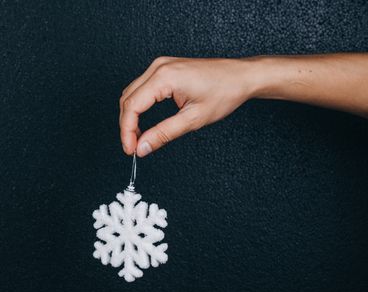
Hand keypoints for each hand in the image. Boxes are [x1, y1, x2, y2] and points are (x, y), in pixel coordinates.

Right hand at [119, 57, 256, 156]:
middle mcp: (159, 67)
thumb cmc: (224, 92)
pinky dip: (139, 106)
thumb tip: (142, 147)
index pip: (132, 106)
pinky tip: (143, 122)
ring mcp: (161, 65)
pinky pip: (142, 88)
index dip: (127, 131)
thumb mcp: (193, 119)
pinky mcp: (165, 68)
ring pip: (132, 93)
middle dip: (127, 126)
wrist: (241, 76)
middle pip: (127, 99)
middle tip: (133, 147)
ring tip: (138, 138)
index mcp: (164, 77)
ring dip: (131, 116)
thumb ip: (164, 134)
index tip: (130, 149)